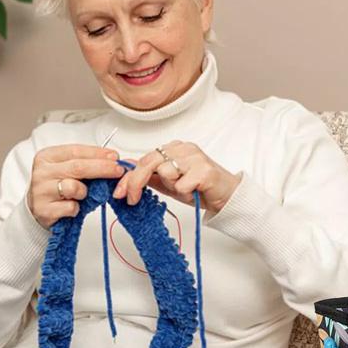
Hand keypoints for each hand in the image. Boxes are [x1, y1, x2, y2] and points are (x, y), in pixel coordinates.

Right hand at [27, 144, 123, 229]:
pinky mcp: (43, 210)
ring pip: (73, 187)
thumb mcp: (68, 170)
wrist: (38, 210)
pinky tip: (73, 208)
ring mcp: (41, 191)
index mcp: (47, 157)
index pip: (75, 151)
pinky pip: (70, 207)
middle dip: (102, 168)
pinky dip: (76, 208)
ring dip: (85, 192)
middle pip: (78, 167)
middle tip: (118, 171)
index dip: (97, 153)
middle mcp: (42, 172)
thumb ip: (86, 163)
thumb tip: (114, 159)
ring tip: (82, 195)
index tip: (115, 157)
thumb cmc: (58, 188)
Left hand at [112, 140, 240, 213]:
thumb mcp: (169, 184)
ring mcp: (194, 157)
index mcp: (173, 149)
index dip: (129, 176)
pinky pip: (182, 185)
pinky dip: (186, 193)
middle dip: (136, 183)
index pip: (144, 159)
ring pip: (165, 172)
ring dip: (172, 188)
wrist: (227, 197)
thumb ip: (151, 177)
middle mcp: (183, 148)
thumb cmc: (200, 189)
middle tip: (132, 199)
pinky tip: (196, 192)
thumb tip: (126, 174)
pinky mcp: (204, 170)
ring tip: (186, 190)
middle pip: (149, 162)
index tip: (120, 192)